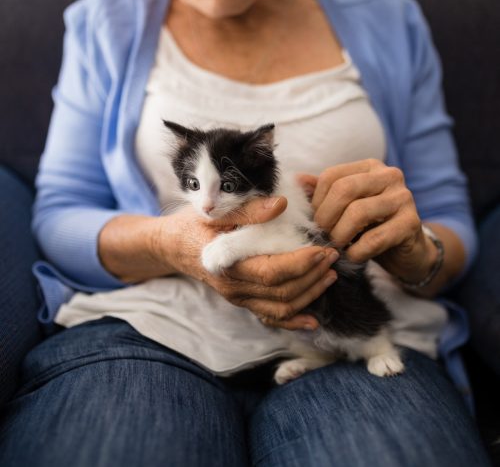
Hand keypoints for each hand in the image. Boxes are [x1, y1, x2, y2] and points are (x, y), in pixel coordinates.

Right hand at [158, 196, 338, 330]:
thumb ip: (248, 210)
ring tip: (329, 275)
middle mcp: (234, 288)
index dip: (301, 264)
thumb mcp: (215, 211)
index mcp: (228, 264)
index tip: (322, 249)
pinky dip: (293, 321)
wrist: (173, 246)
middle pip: (282, 292)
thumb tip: (282, 205)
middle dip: (312, 276)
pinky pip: (269, 317)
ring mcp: (238, 297)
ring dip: (309, 294)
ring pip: (280, 308)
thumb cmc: (193, 225)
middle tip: (332, 256)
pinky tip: (312, 321)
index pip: (272, 272)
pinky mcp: (242, 300)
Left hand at [298, 159, 437, 283]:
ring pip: (358, 212)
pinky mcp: (411, 223)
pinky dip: (357, 252)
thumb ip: (323, 193)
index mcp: (369, 167)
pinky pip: (374, 238)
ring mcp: (403, 197)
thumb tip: (296, 180)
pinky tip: (353, 256)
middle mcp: (388, 175)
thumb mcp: (345, 207)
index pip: (331, 176)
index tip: (315, 222)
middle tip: (322, 236)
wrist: (407, 252)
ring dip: (340, 235)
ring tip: (336, 247)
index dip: (316, 202)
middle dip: (326, 218)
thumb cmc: (370, 227)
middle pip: (343, 190)